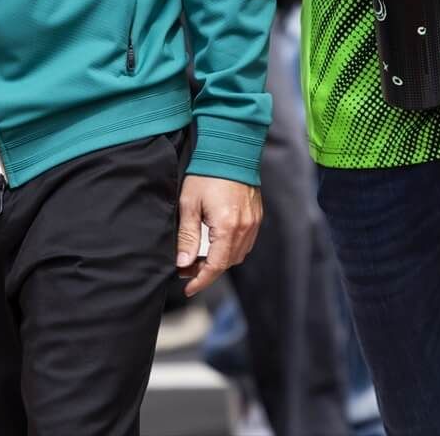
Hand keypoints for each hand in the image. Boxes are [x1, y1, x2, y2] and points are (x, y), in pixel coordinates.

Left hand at [175, 175, 261, 296]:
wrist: (231, 150)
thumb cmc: (207, 174)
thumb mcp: (189, 204)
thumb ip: (187, 237)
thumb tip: (183, 263)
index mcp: (227, 227)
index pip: (215, 266)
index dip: (201, 281)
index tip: (188, 288)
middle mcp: (245, 228)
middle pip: (227, 263)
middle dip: (207, 271)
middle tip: (187, 269)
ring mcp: (253, 223)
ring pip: (238, 255)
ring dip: (219, 260)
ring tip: (199, 256)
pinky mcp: (256, 216)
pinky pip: (245, 242)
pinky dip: (230, 249)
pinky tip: (216, 243)